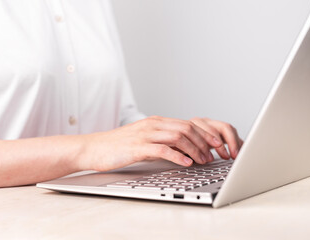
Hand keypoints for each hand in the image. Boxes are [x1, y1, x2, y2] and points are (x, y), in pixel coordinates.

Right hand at [77, 116, 239, 171]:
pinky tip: (186, 163)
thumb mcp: (145, 141)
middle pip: (186, 128)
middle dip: (204, 141)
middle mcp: (153, 125)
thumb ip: (162, 142)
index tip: (216, 144)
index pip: (187, 123)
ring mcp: (145, 134)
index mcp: (156, 122)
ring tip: (203, 161)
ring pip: (178, 137)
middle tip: (214, 154)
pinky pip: (162, 149)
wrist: (94, 147)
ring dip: (194, 150)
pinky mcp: (137, 146)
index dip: (204, 134)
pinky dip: (177, 156)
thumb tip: (183, 152)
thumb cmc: (119, 146)